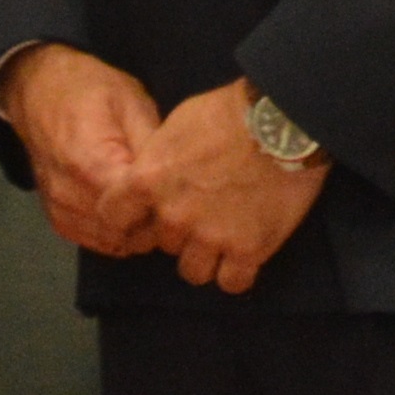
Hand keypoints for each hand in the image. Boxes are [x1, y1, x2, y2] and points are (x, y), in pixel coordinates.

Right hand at [0, 43, 168, 258]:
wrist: (38, 91)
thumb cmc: (90, 91)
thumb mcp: (132, 103)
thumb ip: (152, 146)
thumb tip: (177, 181)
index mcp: (88, 163)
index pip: (133, 211)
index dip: (163, 208)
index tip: (181, 194)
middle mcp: (68, 193)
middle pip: (124, 232)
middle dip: (153, 223)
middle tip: (172, 200)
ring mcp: (60, 209)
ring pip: (112, 241)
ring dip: (136, 231)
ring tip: (151, 204)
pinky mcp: (58, 218)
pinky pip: (96, 241)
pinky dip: (118, 233)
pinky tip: (130, 211)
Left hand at [125, 81, 327, 291]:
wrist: (282, 121)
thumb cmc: (227, 112)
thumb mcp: (175, 125)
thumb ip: (158, 159)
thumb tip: (153, 176)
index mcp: (147, 181)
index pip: (112, 217)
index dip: (124, 220)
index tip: (139, 219)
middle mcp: (173, 216)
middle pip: (163, 243)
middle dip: (179, 232)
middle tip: (204, 214)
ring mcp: (211, 237)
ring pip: (193, 271)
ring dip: (205, 258)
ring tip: (224, 238)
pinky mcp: (249, 250)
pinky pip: (232, 282)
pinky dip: (236, 273)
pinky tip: (244, 255)